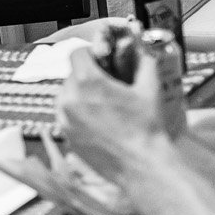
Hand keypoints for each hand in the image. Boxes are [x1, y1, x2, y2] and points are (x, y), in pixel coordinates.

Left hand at [55, 46, 169, 184]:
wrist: (141, 165)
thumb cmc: (146, 128)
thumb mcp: (149, 87)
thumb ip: (144, 61)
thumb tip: (142, 49)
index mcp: (86, 82)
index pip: (77, 53)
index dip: (91, 53)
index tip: (101, 60)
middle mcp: (69, 100)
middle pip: (72, 75)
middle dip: (89, 77)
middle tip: (108, 85)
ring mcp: (65, 121)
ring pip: (68, 96)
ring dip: (82, 96)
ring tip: (105, 105)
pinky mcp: (67, 137)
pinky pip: (68, 116)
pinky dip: (80, 115)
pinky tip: (101, 121)